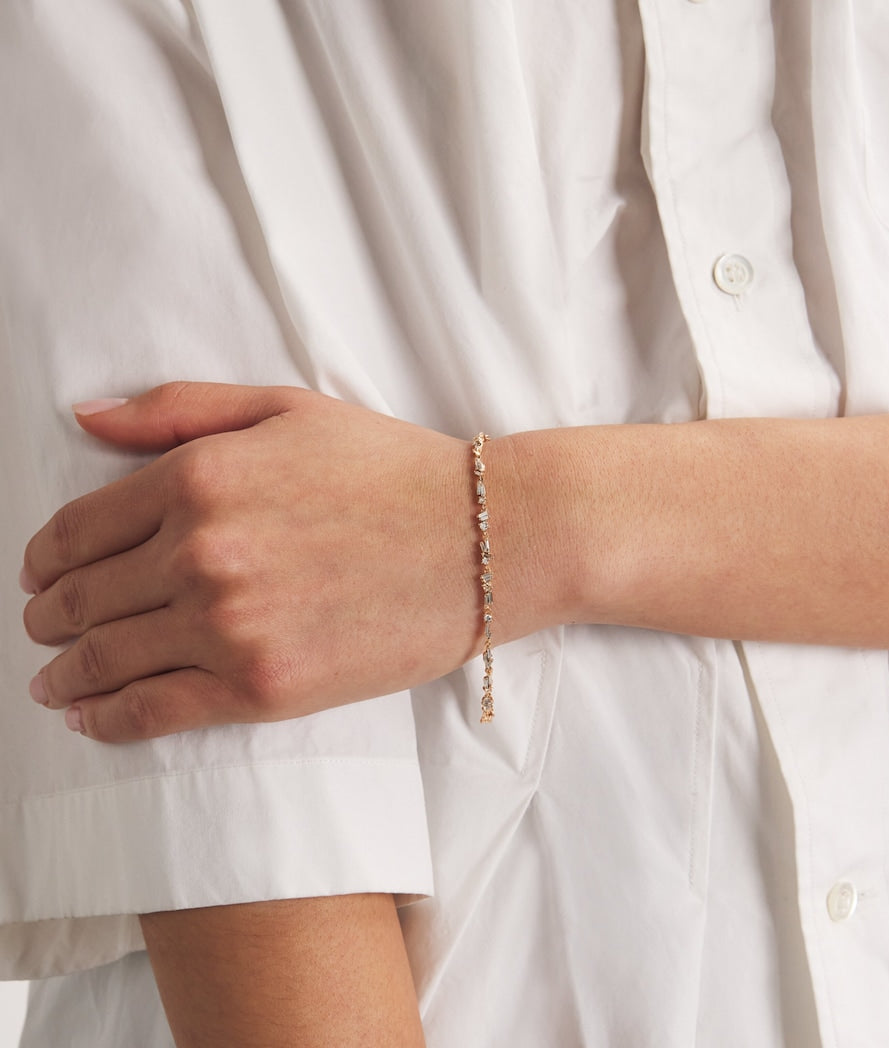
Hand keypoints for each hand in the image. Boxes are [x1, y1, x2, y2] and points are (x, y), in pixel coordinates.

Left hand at [22, 382, 481, 740]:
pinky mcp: (263, 687)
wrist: (485, 538)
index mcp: (197, 477)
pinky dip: (107, 719)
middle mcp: (200, 552)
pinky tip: (90, 718)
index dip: (44, 559)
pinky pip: (154, 711)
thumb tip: (86, 419)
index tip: (41, 576)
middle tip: (44, 629)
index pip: (76, 529)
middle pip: (81, 598)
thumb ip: (178, 409)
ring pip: (106, 659)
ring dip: (64, 673)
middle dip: (48, 617)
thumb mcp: (285, 409)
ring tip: (55, 681)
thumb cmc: (392, 469)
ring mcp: (229, 625)